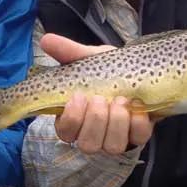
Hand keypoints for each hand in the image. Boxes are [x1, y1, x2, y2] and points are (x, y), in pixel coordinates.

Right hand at [40, 33, 154, 153]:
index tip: (78, 97)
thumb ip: (68, 51)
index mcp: (75, 117)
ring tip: (121, 100)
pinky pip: (137, 138)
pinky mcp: (138, 136)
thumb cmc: (108, 68)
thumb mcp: (89, 59)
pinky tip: (136, 106)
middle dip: (96, 120)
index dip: (71, 119)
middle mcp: (93, 133)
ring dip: (116, 122)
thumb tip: (45, 40)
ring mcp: (116, 137)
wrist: (140, 68)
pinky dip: (137, 122)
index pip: (65, 132)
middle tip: (101, 98)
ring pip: (112, 146)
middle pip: (88, 144)